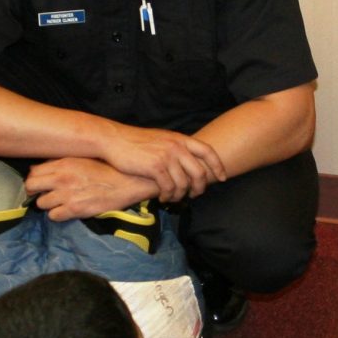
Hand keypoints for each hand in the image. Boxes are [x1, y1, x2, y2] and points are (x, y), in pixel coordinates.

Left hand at [25, 157, 159, 220]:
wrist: (128, 182)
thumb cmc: (107, 169)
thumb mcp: (82, 159)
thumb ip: (61, 162)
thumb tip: (39, 168)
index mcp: (64, 163)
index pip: (33, 172)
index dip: (34, 178)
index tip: (39, 183)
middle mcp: (62, 178)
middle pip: (31, 186)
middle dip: (35, 191)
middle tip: (44, 193)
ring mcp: (67, 195)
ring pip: (41, 203)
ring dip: (48, 204)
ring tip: (59, 202)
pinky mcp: (76, 210)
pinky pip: (53, 216)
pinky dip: (58, 215)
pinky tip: (66, 210)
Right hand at [98, 124, 224, 200]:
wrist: (115, 140)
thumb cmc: (136, 142)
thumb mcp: (161, 139)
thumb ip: (176, 147)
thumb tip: (188, 161)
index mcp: (180, 139)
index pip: (208, 151)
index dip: (218, 166)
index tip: (222, 177)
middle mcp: (177, 147)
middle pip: (199, 172)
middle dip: (200, 187)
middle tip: (194, 195)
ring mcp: (167, 156)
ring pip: (184, 184)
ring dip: (180, 195)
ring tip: (173, 198)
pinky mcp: (155, 167)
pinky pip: (169, 188)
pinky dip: (167, 196)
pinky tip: (162, 198)